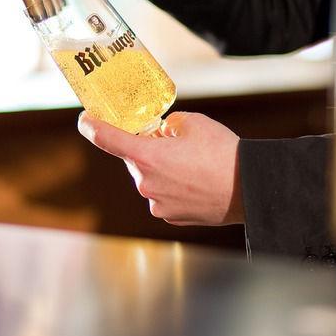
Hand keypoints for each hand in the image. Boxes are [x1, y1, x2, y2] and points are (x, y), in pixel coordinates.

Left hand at [77, 112, 243, 225]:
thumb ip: (168, 125)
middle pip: (136, 159)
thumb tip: (162, 133)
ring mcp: (157, 203)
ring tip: (195, 166)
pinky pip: (163, 195)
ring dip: (164, 170)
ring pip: (151, 179)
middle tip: (175, 143)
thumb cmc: (223, 153)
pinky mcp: (169, 216)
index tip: (85, 120)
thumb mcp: (193, 123)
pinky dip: (174, 187)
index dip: (92, 126)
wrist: (249, 188)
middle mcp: (146, 183)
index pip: (107, 138)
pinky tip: (197, 183)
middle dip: (149, 149)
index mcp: (147, 156)